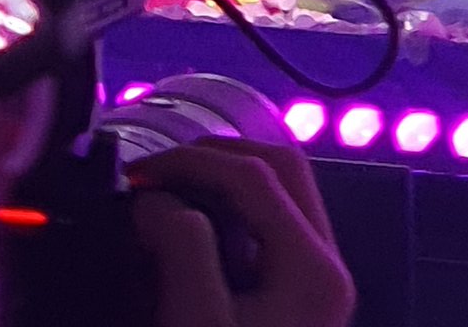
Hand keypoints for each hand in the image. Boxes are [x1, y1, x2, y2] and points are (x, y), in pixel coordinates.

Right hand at [129, 140, 354, 326]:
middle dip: (216, 156)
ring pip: (280, 195)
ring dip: (224, 182)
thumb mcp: (196, 321)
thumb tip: (157, 198)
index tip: (138, 176)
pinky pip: (270, 232)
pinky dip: (230, 215)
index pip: (253, 174)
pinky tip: (192, 237)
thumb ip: (180, 246)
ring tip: (171, 197)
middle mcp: (329, 268)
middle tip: (161, 171)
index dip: (190, 161)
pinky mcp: (300, 301)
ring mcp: (318, 285)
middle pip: (282, 168)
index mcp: (314, 269)